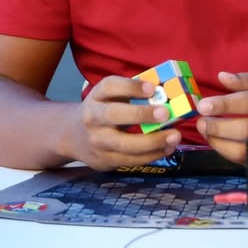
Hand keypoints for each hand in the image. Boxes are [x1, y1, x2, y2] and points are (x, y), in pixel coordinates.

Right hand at [68, 76, 182, 170]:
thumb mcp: (109, 97)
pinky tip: (167, 148)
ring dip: (153, 142)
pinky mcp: (104, 160)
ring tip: (174, 136)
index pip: (110, 87)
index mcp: (97, 96)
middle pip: (114, 115)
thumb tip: (165, 92)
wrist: (73, 136)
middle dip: (141, 114)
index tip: (152, 88)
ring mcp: (97, 141)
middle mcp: (93, 117)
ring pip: (125, 144)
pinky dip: (152, 155)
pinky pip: (130, 160)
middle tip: (166, 113)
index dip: (131, 86)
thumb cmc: (102, 110)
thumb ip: (132, 93)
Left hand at [195, 70, 247, 163]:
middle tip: (200, 122)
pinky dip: (230, 153)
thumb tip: (221, 77)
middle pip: (246, 129)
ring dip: (220, 143)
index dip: (224, 104)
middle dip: (218, 127)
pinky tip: (220, 142)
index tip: (202, 105)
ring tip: (206, 132)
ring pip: (247, 149)